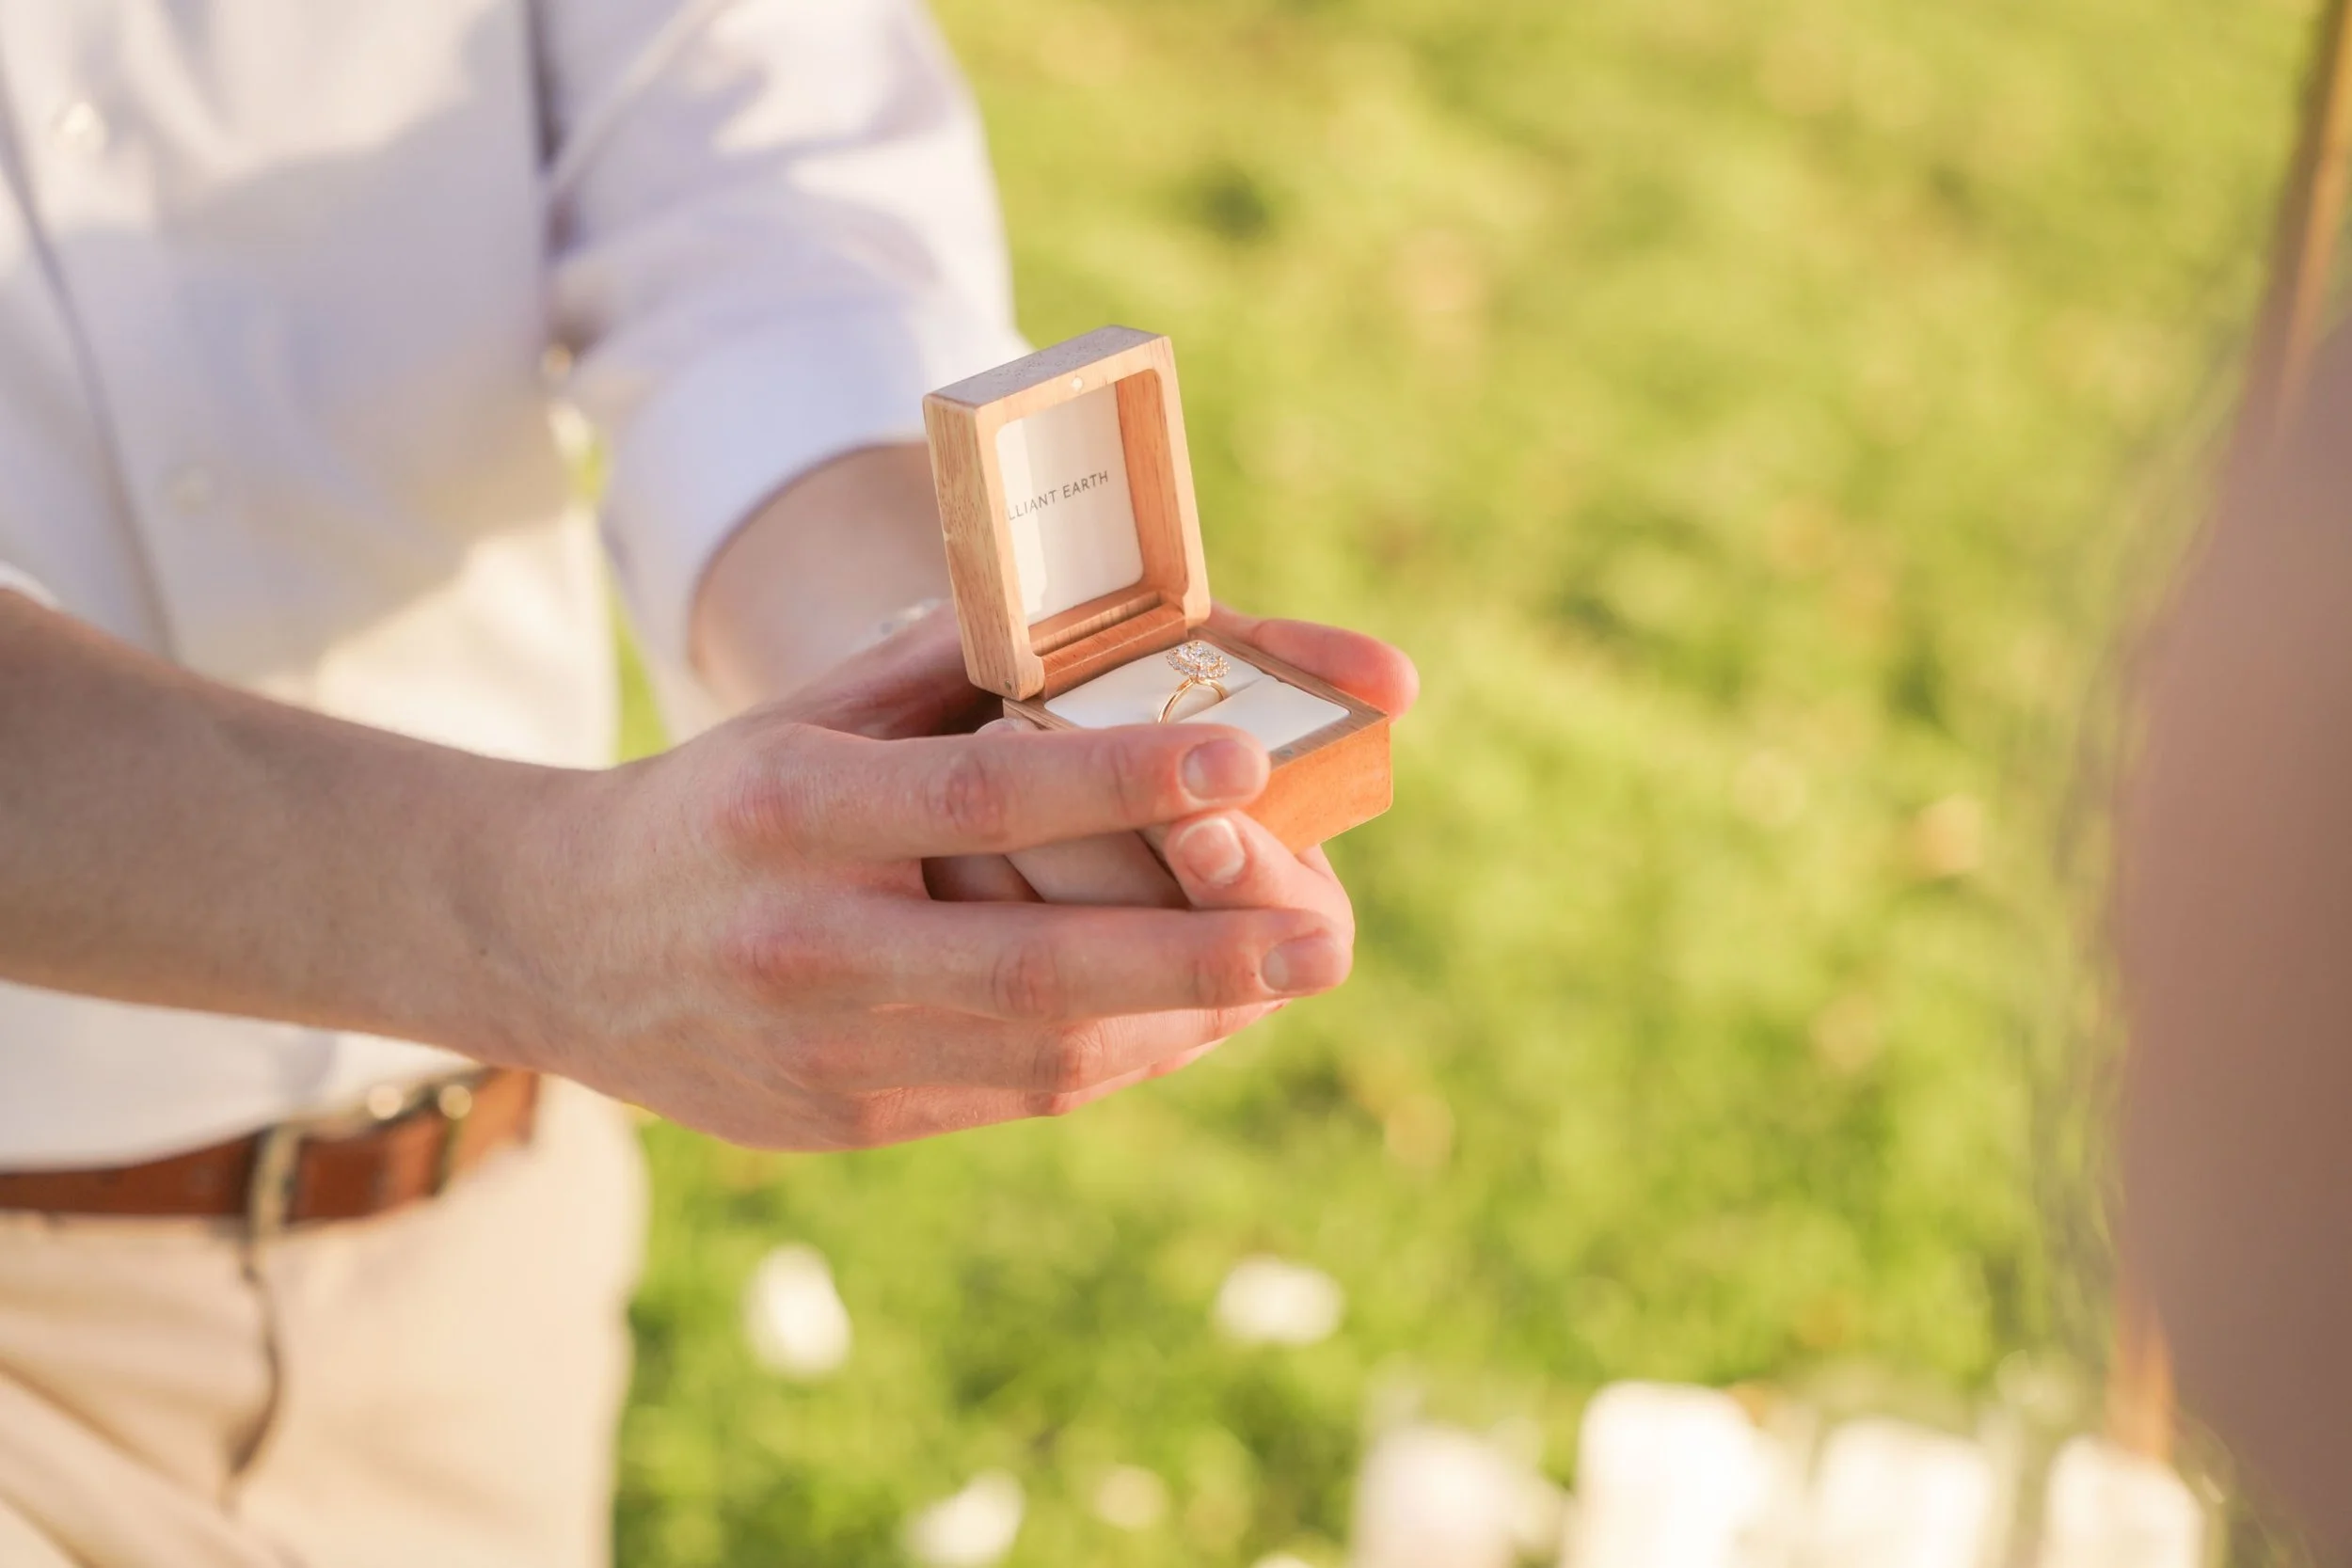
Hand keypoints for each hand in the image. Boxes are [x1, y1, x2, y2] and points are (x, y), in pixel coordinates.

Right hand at [489, 620, 1351, 1149]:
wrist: (556, 949)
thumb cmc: (714, 804)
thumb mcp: (802, 713)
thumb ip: (947, 675)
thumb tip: (1111, 628)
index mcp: (790, 810)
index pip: (977, 798)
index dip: (1118, 785)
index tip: (1244, 763)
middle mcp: (807, 944)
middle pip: (1032, 968)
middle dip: (1197, 956)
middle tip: (1326, 937)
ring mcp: (823, 1054)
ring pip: (1042, 1054)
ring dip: (1183, 1016)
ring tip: (1287, 972)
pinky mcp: (843, 1123)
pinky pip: (1016, 1095)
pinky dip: (1120, 1055)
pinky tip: (1197, 1014)